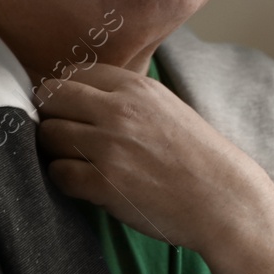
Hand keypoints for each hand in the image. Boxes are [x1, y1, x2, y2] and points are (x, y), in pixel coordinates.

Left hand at [34, 62, 273, 260]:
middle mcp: (119, 111)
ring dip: (55, 150)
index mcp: (136, 88)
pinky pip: (59, 174)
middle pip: (51, 98)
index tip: (69, 109)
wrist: (224, 200)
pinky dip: (65, 180)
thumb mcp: (167, 107)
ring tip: (77, 161)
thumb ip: (127, 97)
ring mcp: (110, 147)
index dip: (65, 93)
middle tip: (64, 135)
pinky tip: (85, 184)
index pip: (72, 73)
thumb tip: (81, 95)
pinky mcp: (104, 184)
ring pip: (49, 136)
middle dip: (51, 116)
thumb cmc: (199, 158)